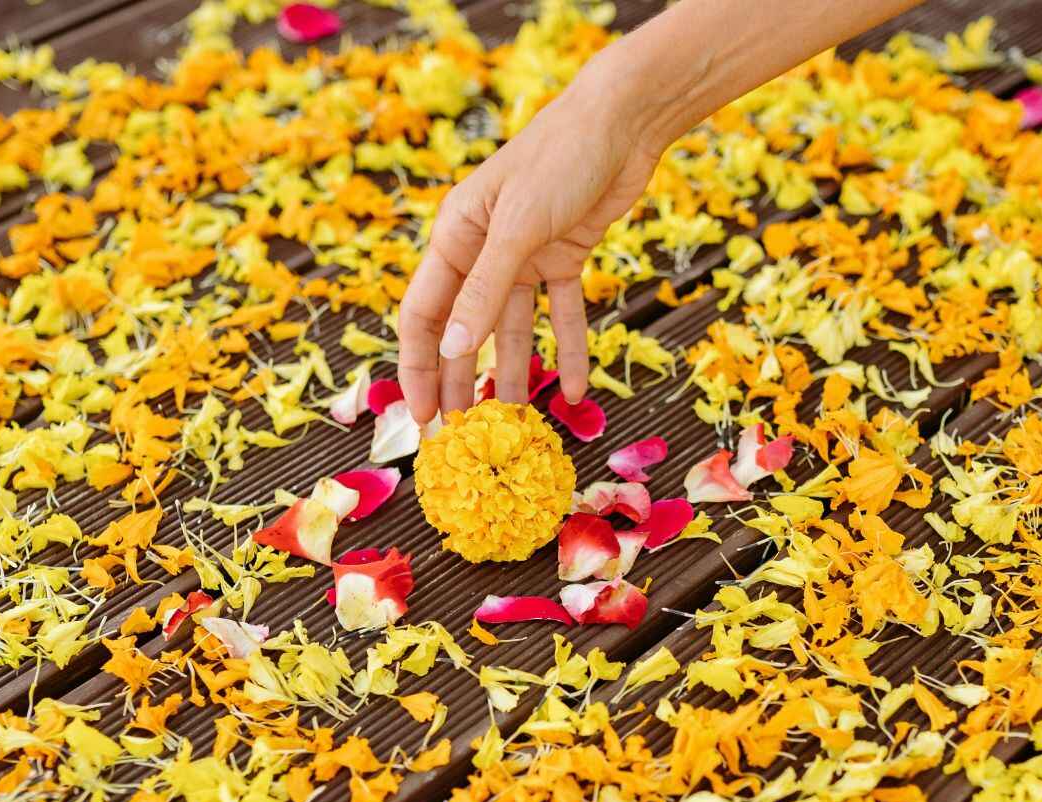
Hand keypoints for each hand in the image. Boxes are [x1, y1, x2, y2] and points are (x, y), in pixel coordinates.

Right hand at [396, 0, 927, 422]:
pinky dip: (566, 351)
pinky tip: (572, 392)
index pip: (424, 315)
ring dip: (512, 375)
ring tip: (514, 428)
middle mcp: (482, 250)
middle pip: (464, 330)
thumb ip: (485, 291)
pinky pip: (560, 316)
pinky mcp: (563, 258)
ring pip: (511, 330)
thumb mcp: (519, 228)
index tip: (424, 417)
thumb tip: (454, 353)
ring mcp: (523, 257)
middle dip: (462, 382)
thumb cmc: (559, 159)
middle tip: (464, 438)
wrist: (623, 122)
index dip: (419, 368)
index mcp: (454, 237)